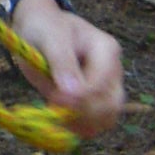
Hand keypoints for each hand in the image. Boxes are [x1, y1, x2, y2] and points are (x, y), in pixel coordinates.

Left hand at [11, 0, 123, 139]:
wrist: (40, 26)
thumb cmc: (45, 27)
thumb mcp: (50, 38)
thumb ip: (62, 63)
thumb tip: (72, 93)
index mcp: (106, 50)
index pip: (101, 84)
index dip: (79, 98)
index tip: (53, 100)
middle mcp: (113, 70)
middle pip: (111, 105)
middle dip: (83, 114)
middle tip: (53, 110)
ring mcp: (107, 87)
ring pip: (107, 119)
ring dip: (81, 124)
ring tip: (55, 116)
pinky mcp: (96, 100)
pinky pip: (95, 123)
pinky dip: (79, 127)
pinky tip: (59, 120)